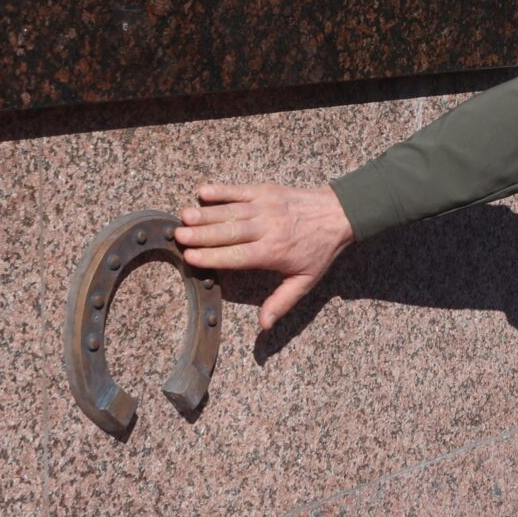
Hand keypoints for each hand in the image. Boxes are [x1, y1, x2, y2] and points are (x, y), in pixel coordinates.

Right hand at [174, 182, 354, 326]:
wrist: (339, 213)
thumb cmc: (319, 250)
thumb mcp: (305, 281)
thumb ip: (281, 302)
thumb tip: (264, 326)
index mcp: (273, 252)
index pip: (236, 256)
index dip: (212, 256)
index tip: (190, 257)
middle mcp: (267, 228)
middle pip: (228, 232)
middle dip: (201, 234)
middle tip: (178, 236)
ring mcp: (266, 207)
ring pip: (230, 211)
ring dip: (205, 213)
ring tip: (183, 216)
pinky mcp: (267, 191)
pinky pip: (240, 190)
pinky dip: (221, 191)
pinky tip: (203, 192)